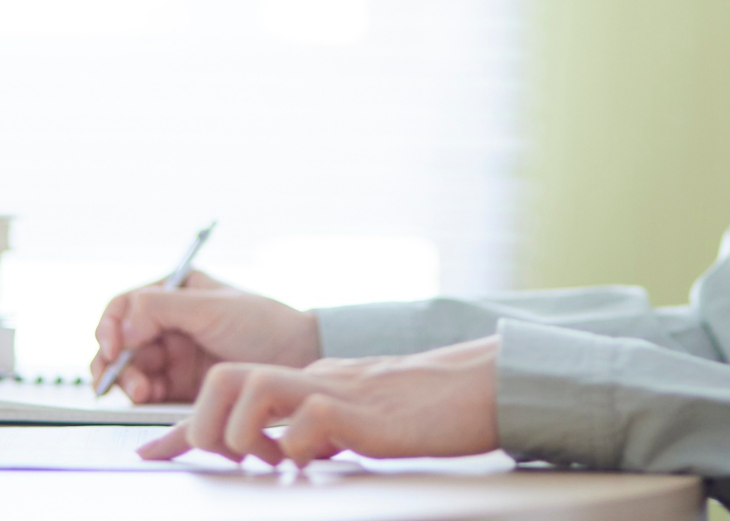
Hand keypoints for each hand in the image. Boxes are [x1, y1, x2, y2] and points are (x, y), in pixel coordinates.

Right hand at [91, 271, 320, 403]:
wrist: (297, 358)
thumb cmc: (263, 323)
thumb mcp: (213, 307)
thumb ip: (162, 309)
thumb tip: (122, 327)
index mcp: (177, 291)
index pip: (126, 304)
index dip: (111, 324)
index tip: (113, 346)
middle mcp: (170, 321)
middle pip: (119, 340)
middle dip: (115, 360)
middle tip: (128, 379)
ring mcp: (174, 353)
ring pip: (128, 368)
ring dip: (126, 380)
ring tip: (142, 392)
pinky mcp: (180, 385)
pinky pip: (146, 391)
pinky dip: (139, 395)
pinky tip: (149, 398)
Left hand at [137, 335, 500, 466]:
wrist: (474, 387)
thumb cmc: (419, 410)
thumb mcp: (351, 420)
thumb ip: (313, 427)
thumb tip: (280, 450)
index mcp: (306, 382)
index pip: (229, 390)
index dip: (183, 428)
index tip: (149, 453)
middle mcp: (312, 378)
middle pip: (225, 376)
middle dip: (206, 425)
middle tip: (235, 459)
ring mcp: (334, 389)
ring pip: (251, 386)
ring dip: (245, 433)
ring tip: (273, 461)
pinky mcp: (362, 410)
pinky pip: (309, 420)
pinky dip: (298, 444)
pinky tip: (319, 459)